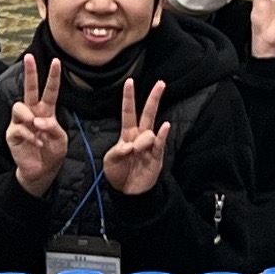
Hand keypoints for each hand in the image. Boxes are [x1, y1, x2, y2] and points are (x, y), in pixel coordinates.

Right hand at [5, 53, 69, 194]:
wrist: (41, 171)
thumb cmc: (52, 153)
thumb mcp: (60, 139)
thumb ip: (53, 127)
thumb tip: (38, 121)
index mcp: (46, 111)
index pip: (50, 91)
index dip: (53, 76)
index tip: (56, 61)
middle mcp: (32, 113)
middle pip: (29, 89)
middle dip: (30, 73)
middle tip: (29, 57)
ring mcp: (21, 122)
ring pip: (19, 106)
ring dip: (29, 116)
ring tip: (36, 127)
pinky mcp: (12, 133)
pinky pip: (19, 127)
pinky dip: (29, 135)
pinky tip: (35, 142)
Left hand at [101, 82, 171, 196]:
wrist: (128, 192)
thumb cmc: (118, 173)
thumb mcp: (110, 162)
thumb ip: (117, 152)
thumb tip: (129, 146)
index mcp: (127, 134)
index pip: (128, 112)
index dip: (129, 97)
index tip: (130, 81)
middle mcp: (140, 136)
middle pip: (148, 113)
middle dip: (154, 98)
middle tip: (161, 83)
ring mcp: (150, 146)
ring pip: (149, 132)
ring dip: (142, 141)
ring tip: (136, 153)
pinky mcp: (157, 157)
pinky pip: (160, 143)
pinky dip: (162, 135)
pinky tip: (164, 126)